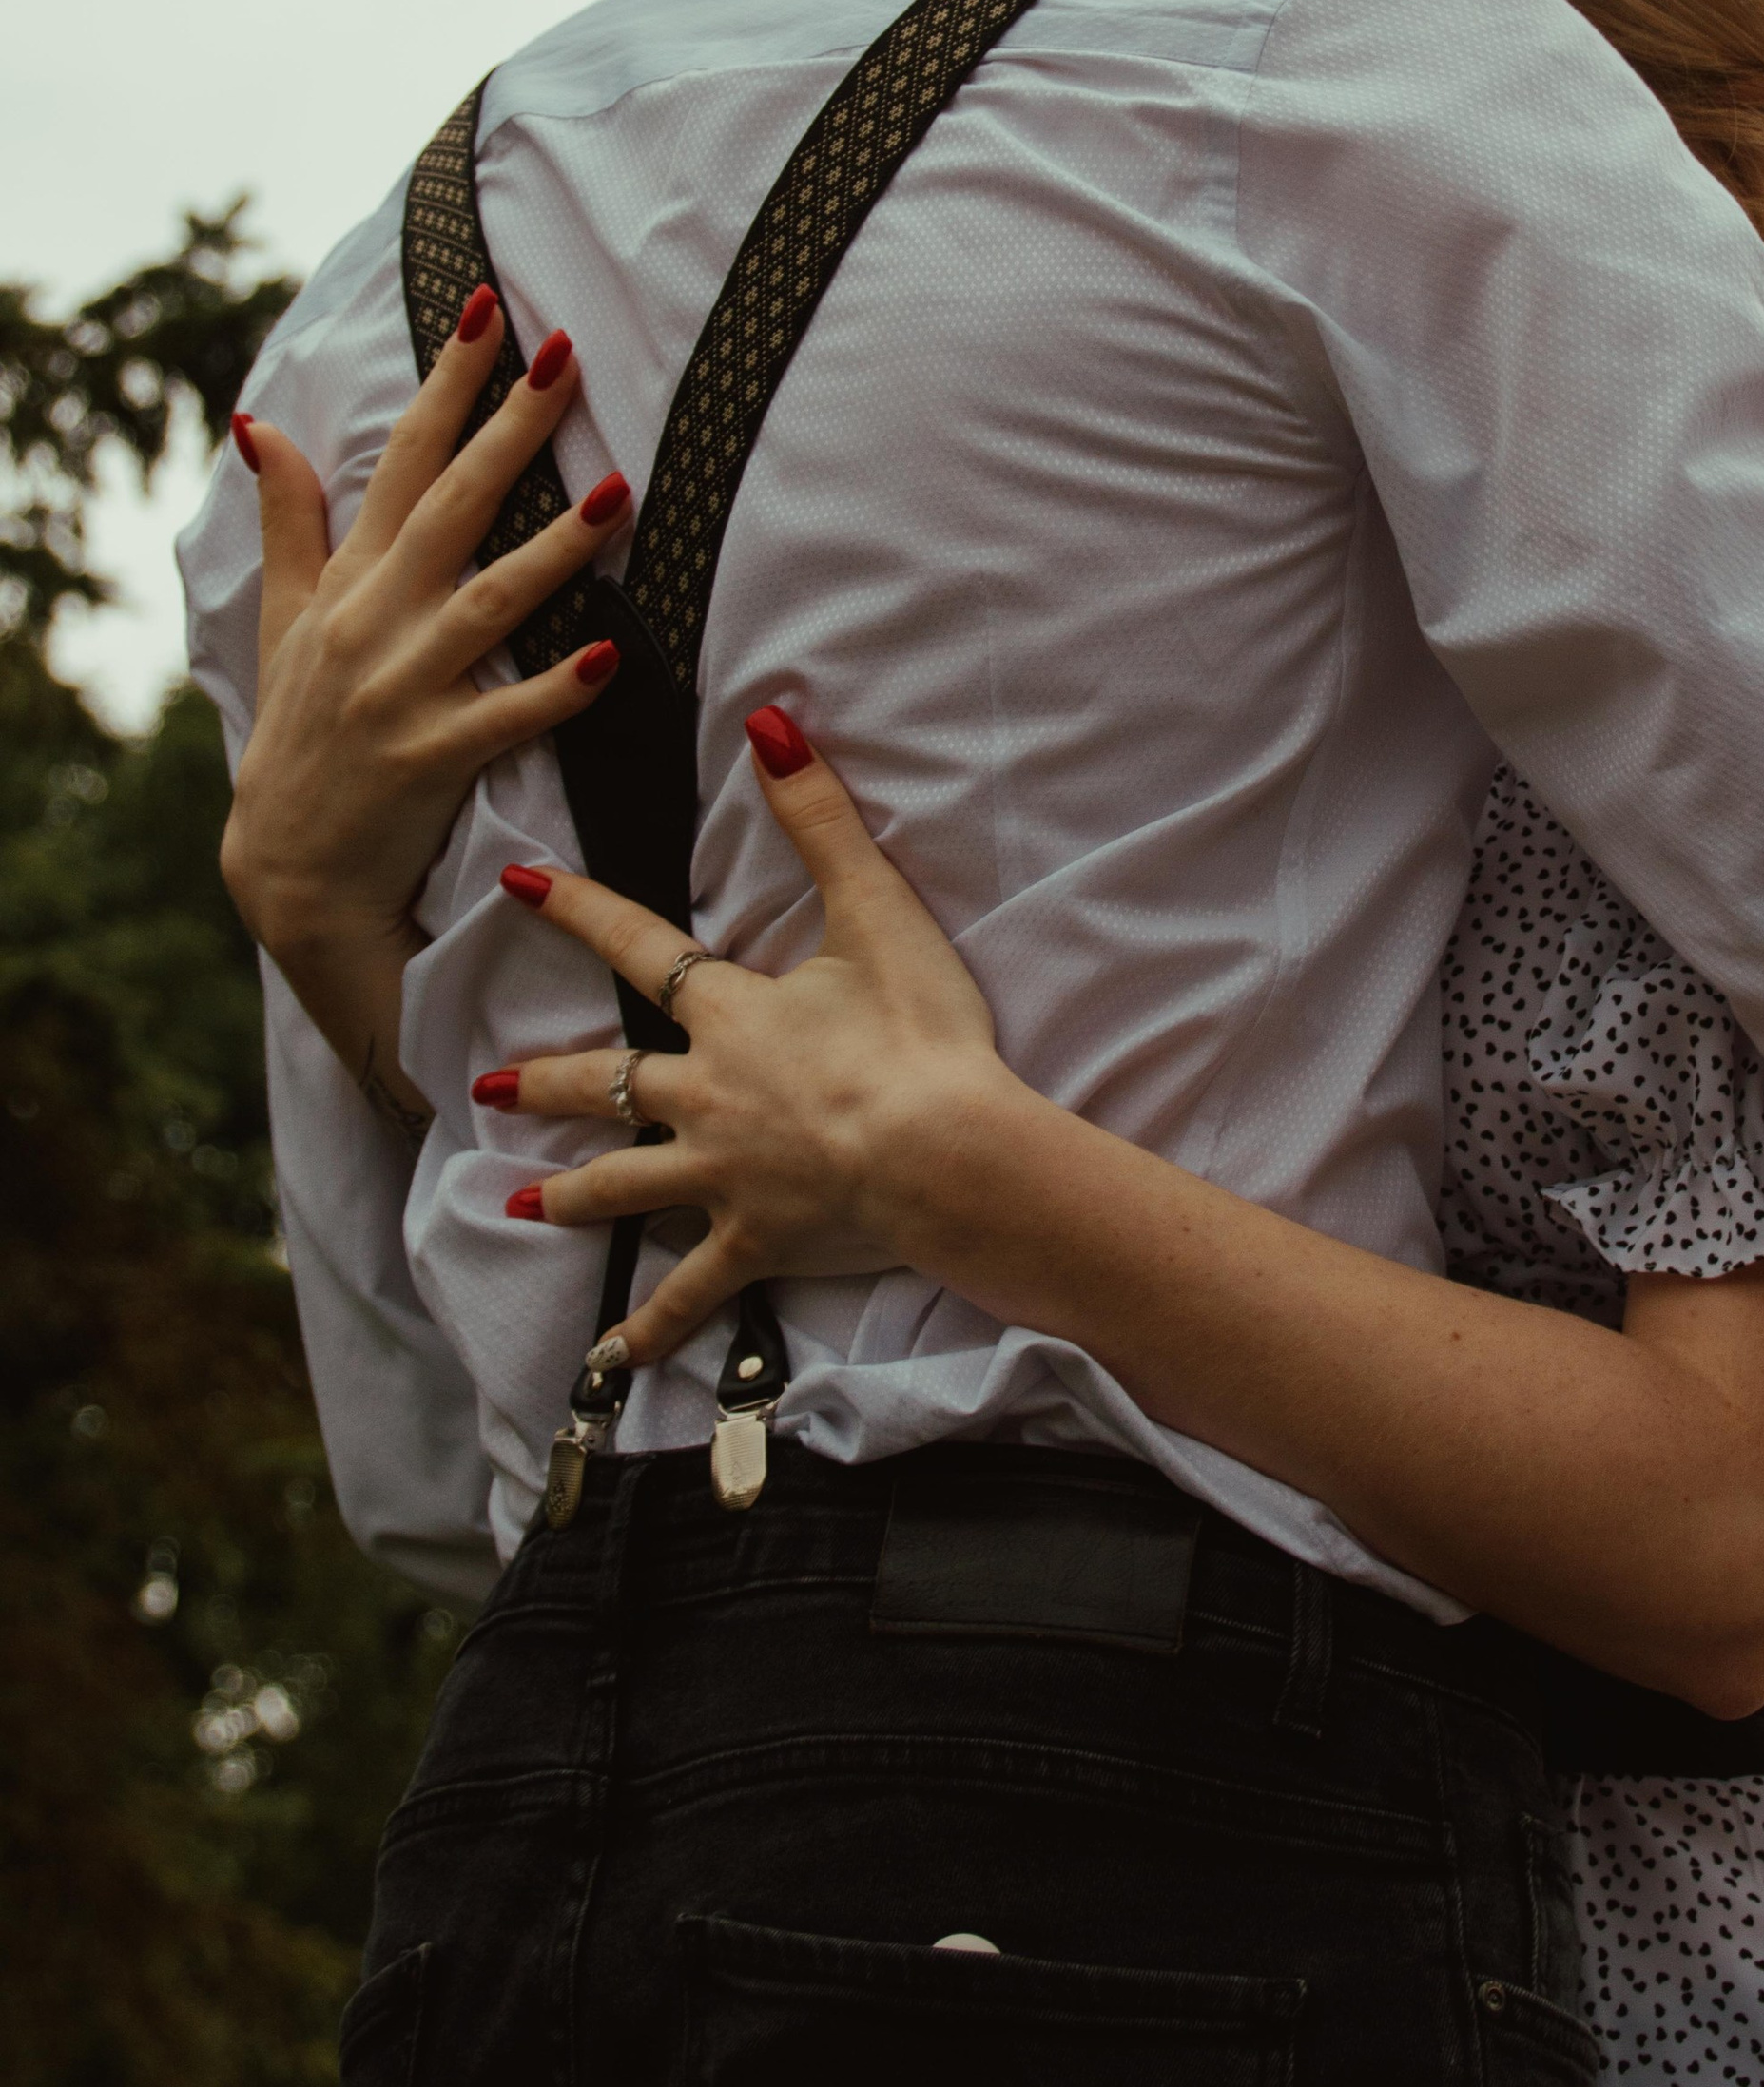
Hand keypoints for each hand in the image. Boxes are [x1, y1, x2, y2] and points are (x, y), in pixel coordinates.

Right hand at [220, 290, 633, 1112]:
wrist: (288, 868)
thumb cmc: (300, 730)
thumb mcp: (282, 619)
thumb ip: (288, 522)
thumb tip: (261, 423)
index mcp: (349, 580)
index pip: (403, 459)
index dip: (446, 383)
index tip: (488, 310)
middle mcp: (373, 622)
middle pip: (453, 507)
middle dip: (509, 430)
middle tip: (564, 359)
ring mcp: (401, 691)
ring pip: (489, 604)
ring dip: (555, 551)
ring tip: (617, 496)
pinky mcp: (431, 760)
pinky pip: (505, 718)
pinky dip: (554, 690)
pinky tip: (610, 657)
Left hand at [491, 713, 1019, 1360]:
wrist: (946, 1153)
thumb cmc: (920, 1034)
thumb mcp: (877, 912)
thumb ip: (820, 819)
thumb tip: (771, 725)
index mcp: (731, 1014)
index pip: (639, 950)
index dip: (576, 912)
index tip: (512, 886)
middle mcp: (706, 1096)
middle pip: (610, 1084)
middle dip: (551, 1081)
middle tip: (494, 1085)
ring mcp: (724, 1178)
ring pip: (625, 1186)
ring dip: (572, 1194)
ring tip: (520, 1202)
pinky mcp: (755, 1243)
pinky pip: (691, 1293)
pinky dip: (651, 1329)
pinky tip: (610, 1361)